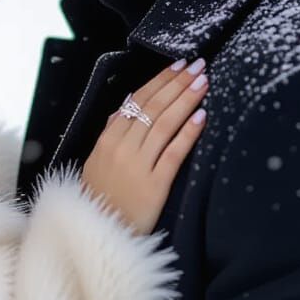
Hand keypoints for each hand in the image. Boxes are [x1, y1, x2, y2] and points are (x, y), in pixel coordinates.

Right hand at [81, 57, 208, 233]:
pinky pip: (173, 154)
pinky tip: (201, 117)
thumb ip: (110, 133)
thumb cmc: (99, 198)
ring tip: (203, 83)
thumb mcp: (96, 162)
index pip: (137, 101)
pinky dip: (187, 134)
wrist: (98, 234)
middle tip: (198, 66)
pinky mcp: (153, 185)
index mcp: (107, 139)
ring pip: (164, 124)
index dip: (160, 81)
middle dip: (177, 83)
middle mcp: (121, 148)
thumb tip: (124, 106)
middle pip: (153, 108)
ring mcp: (137, 166)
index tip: (178, 65)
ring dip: (185, 100)